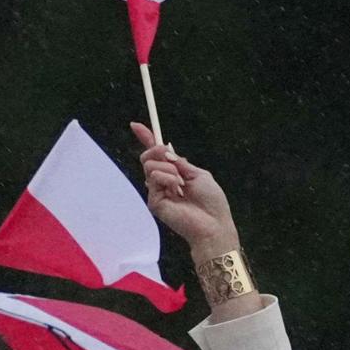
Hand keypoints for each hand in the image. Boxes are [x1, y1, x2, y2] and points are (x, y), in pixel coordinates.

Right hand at [130, 125, 239, 261]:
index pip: (157, 155)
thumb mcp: (198, 174)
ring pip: (150, 165)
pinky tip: (178, 191)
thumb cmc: (211, 201)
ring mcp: (157, 191)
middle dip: (158, 152)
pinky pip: (154, 178)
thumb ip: (180, 162)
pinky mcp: (153, 201)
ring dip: (169, 170)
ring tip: (181, 185)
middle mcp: (163, 181)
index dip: (147, 139)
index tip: (136, 126)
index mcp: (175, 173)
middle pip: (148, 156)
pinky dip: (168, 179)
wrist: (212, 223)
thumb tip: (164, 149)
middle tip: (173, 161)